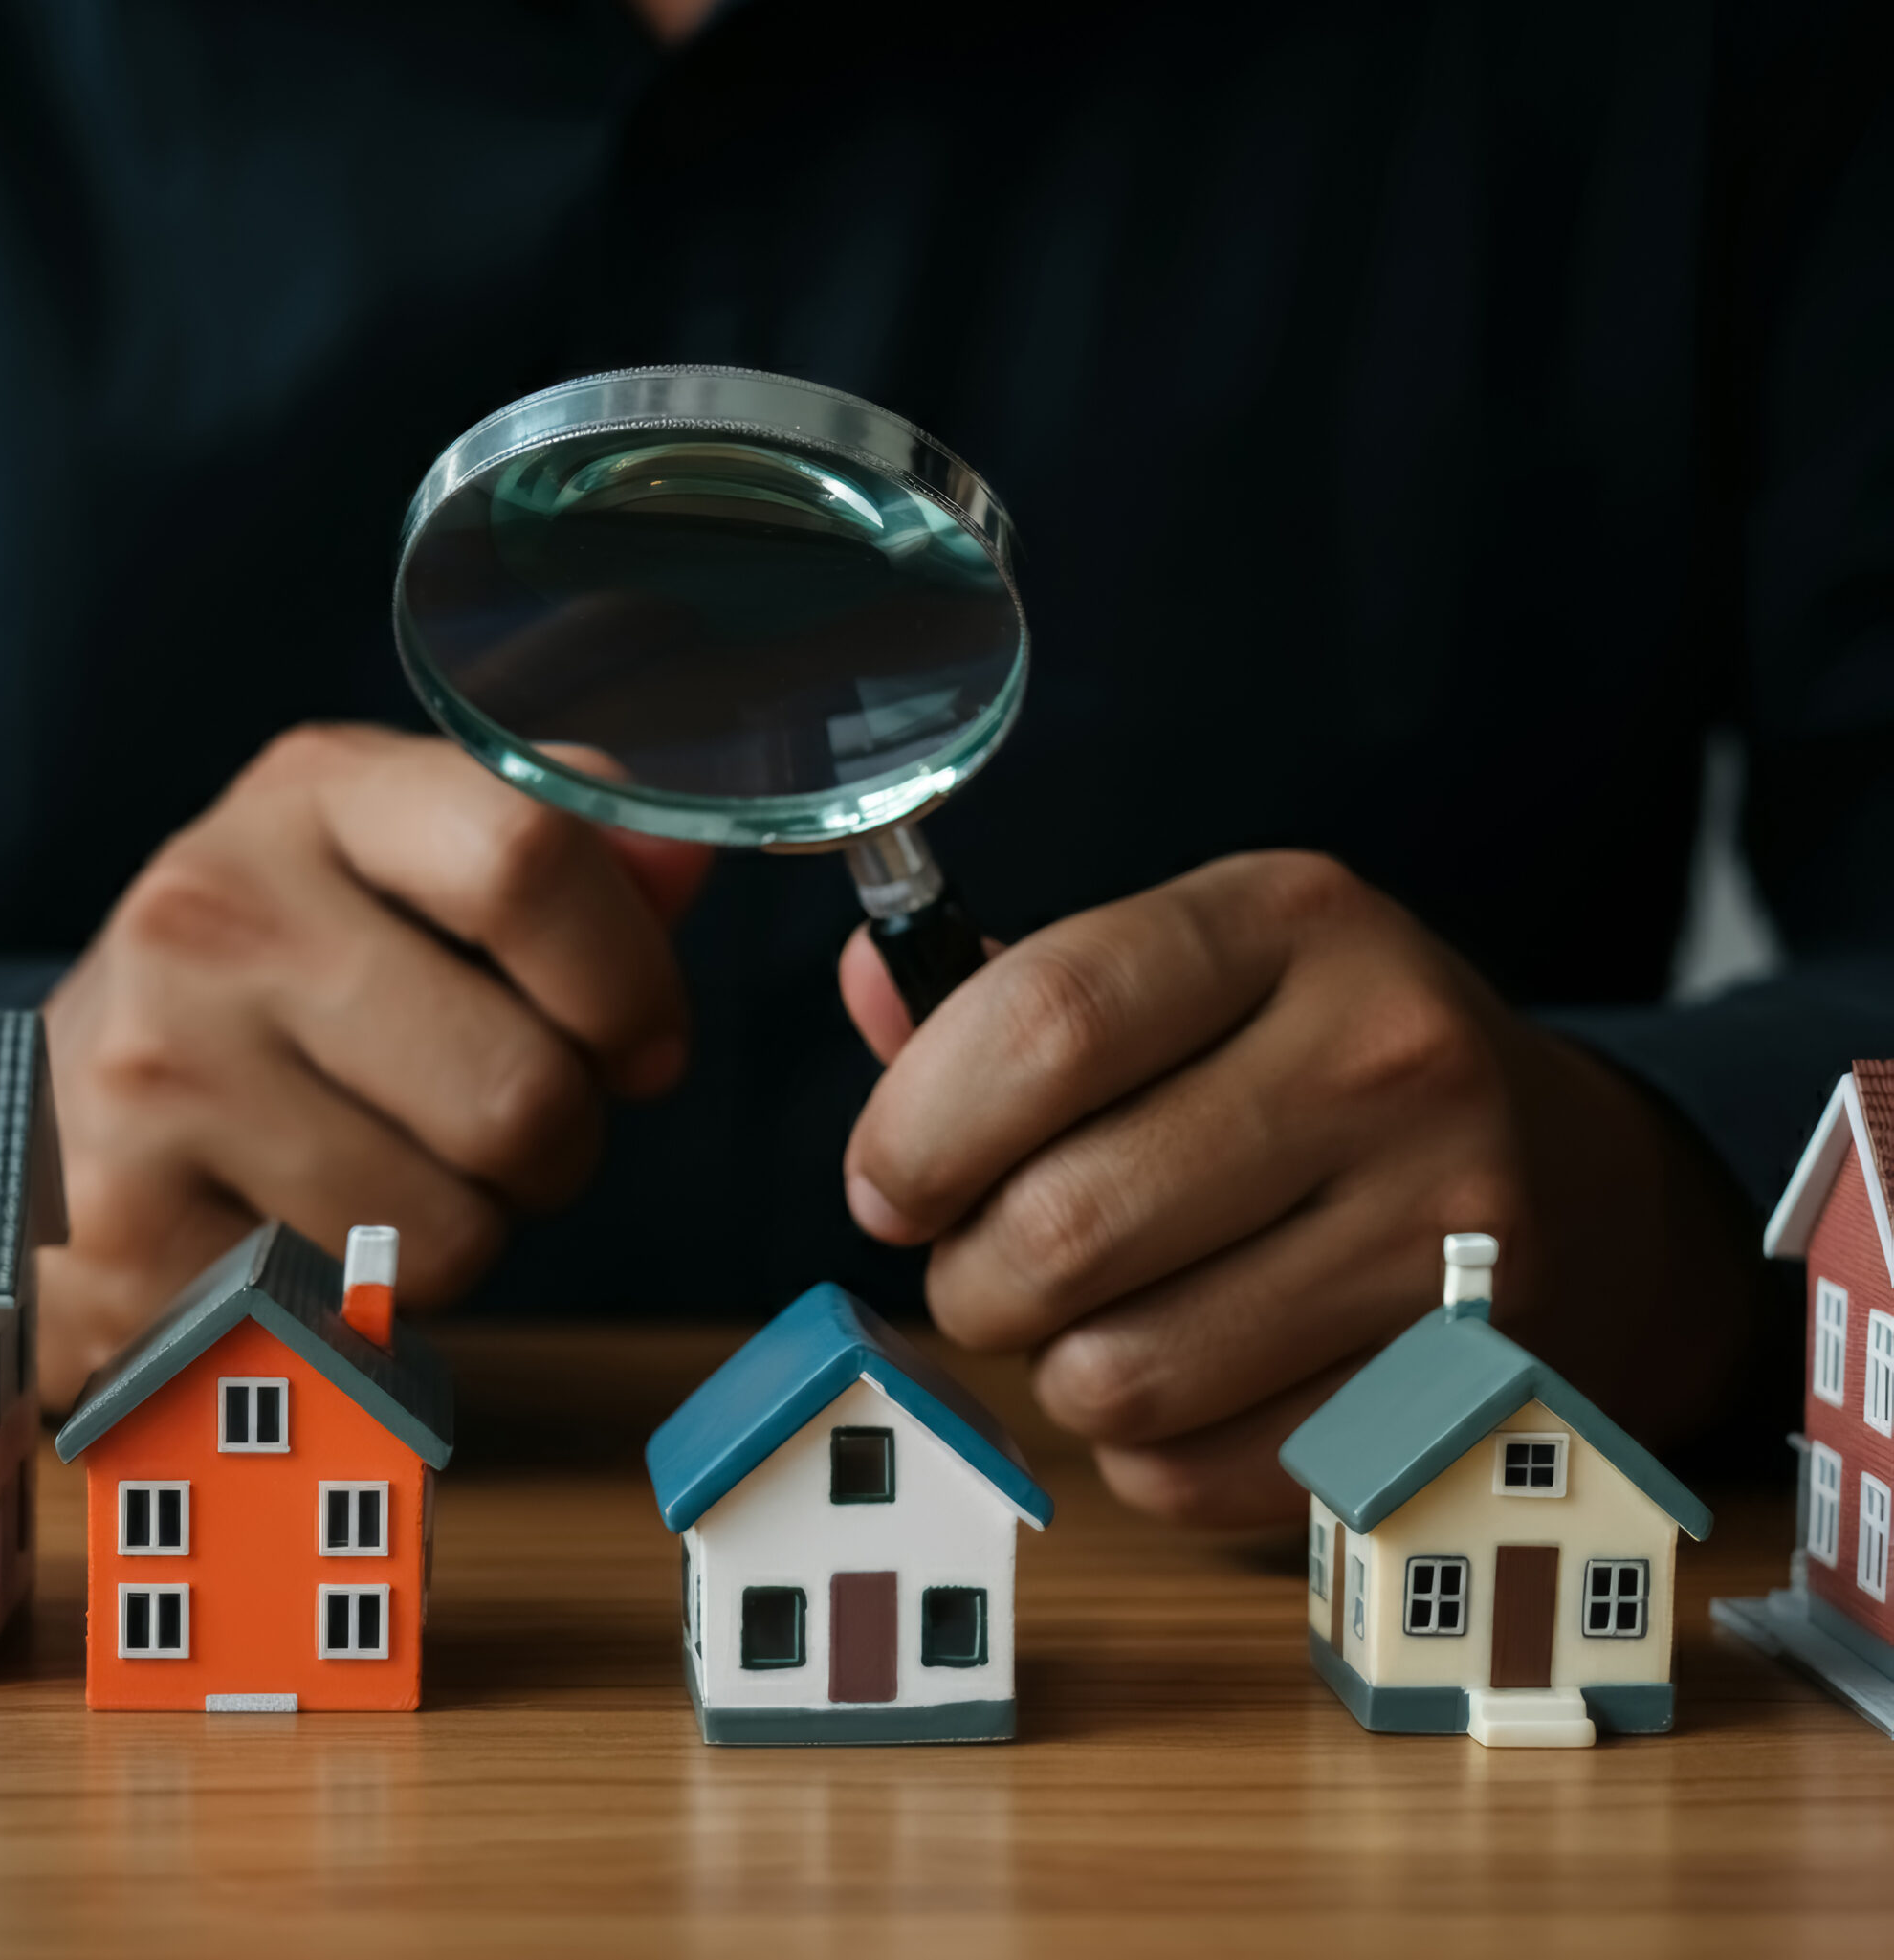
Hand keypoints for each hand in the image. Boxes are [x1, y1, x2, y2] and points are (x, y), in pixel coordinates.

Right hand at [39, 724, 709, 1408]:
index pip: (526, 858)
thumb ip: (560, 855)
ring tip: (387, 1173)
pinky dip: (369, 1307)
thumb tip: (687, 857)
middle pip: (522, 1091)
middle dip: (557, 1145)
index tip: (637, 1040)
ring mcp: (157, 1077)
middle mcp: (214, 915)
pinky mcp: (130, 1234)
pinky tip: (305, 1234)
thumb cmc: (275, 985)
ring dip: (468, 1234)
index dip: (628, 979)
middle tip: (496, 1130)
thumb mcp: (398, 867)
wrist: (52, 1112)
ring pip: (456, 1231)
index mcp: (312, 797)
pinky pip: (358, 1319)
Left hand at [838, 850, 1763, 1526]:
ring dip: (1052, 1368)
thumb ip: (1010, 985)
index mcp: (1289, 919)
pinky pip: (1196, 1476)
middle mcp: (1388, 1058)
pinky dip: (1144, 1452)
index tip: (886, 1183)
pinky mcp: (1459, 1387)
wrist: (1559, 1168)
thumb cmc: (1302, 1058)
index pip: (1048, 1024)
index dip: (917, 1130)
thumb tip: (867, 983)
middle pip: (1061, 1226)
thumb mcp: (1188, 968)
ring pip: (1117, 1375)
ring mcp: (1445, 1232)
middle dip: (966, 1275)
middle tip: (984, 1262)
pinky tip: (1183, 1377)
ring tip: (1088, 1316)